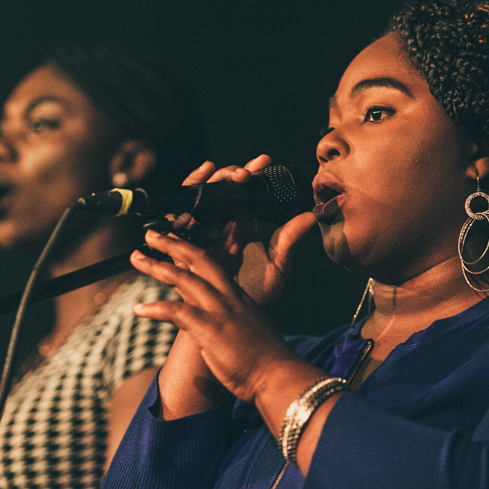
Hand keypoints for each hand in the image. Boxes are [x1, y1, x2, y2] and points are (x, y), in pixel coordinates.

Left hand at [131, 230, 305, 402]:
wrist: (277, 377)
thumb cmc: (265, 361)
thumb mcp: (250, 331)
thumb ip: (232, 322)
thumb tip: (218, 329)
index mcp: (238, 296)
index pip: (212, 264)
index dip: (191, 251)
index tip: (174, 241)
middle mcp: (229, 297)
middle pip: (198, 259)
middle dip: (172, 244)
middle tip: (151, 234)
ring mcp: (219, 311)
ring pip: (184, 278)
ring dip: (156, 267)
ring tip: (136, 258)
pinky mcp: (210, 329)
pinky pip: (177, 312)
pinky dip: (155, 309)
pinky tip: (138, 309)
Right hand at [170, 155, 316, 307]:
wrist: (229, 327)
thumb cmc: (254, 299)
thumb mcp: (276, 267)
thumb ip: (290, 240)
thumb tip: (311, 215)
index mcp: (243, 227)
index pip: (247, 194)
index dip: (253, 174)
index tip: (263, 161)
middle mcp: (221, 226)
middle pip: (221, 190)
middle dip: (229, 175)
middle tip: (243, 172)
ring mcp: (202, 234)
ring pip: (199, 199)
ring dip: (205, 182)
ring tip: (212, 170)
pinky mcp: (183, 246)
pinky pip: (177, 219)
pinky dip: (182, 203)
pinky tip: (193, 193)